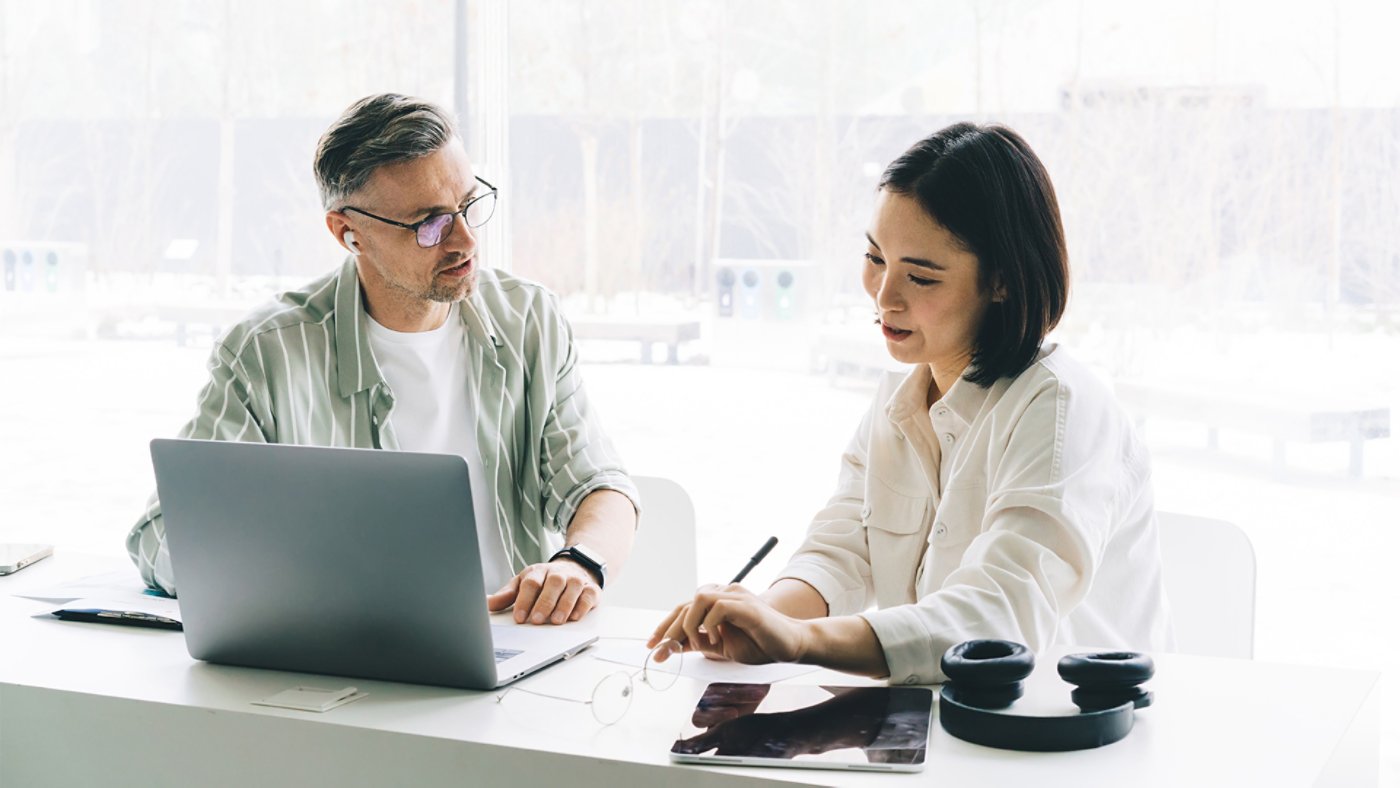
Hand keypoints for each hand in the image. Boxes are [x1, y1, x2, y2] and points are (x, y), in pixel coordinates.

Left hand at [487, 560, 600, 624]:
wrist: (573, 568)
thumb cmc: (544, 580)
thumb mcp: (522, 584)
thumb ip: (507, 595)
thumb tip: (487, 604)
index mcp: (538, 571)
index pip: (531, 583)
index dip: (524, 600)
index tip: (519, 617)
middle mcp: (558, 574)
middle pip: (552, 584)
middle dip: (544, 603)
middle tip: (536, 620)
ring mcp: (575, 579)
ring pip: (572, 588)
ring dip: (564, 605)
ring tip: (555, 621)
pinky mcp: (591, 588)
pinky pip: (588, 595)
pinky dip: (582, 606)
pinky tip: (575, 617)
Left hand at [647, 584, 809, 664]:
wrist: (792, 645)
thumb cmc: (760, 644)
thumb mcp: (722, 647)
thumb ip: (700, 643)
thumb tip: (671, 647)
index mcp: (718, 602)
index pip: (684, 608)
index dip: (666, 626)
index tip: (652, 645)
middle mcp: (725, 594)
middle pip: (687, 605)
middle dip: (670, 631)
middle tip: (660, 652)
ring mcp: (736, 596)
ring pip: (698, 600)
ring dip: (691, 625)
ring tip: (698, 643)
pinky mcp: (746, 605)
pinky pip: (718, 607)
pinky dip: (711, 625)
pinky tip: (718, 641)